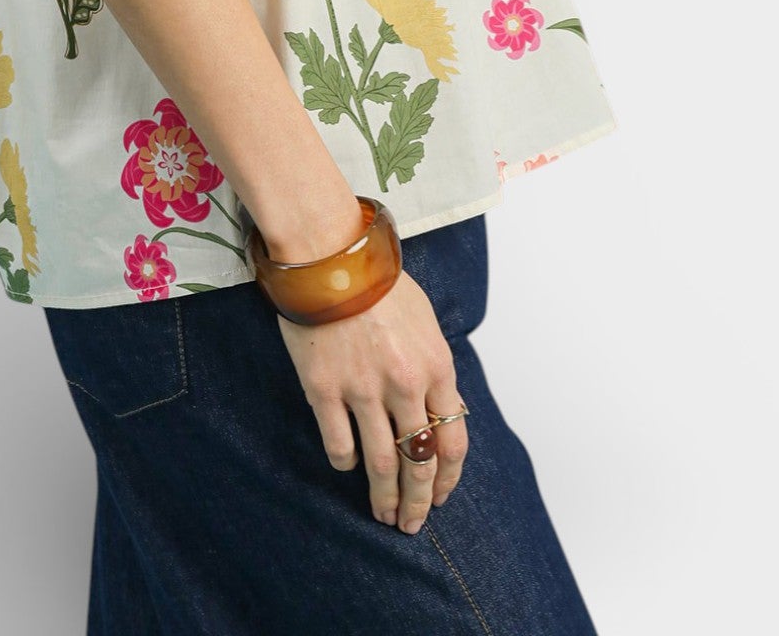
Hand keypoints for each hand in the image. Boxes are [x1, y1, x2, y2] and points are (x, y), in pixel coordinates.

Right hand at [276, 270, 469, 532]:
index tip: (443, 496)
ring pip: (382, 463)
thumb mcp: (424, 320)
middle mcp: (405, 384)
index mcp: (436, 366)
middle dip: (420, 500)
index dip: (449, 478)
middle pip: (420, 461)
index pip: (454, 441)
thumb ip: (433, 368)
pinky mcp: (324, 389)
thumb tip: (441, 410)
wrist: (328, 255)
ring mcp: (364, 390)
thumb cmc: (377, 280)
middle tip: (413, 524)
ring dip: (385, 497)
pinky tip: (348, 467)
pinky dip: (347, 463)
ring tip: (385, 515)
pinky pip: (340, 445)